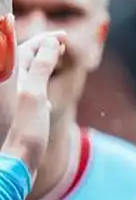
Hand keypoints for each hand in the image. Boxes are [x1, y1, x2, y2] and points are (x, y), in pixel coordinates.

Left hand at [0, 31, 64, 172]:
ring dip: (43, 64)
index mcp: (9, 77)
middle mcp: (8, 85)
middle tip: (63, 43)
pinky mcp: (19, 112)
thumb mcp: (35, 93)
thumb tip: (51, 42)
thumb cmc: (26, 128)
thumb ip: (42, 66)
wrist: (18, 161)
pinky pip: (29, 89)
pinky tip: (47, 93)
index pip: (25, 49)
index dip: (44, 41)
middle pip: (24, 59)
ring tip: (58, 59)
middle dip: (43, 49)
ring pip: (28, 74)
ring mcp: (12, 99)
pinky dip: (40, 82)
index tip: (64, 38)